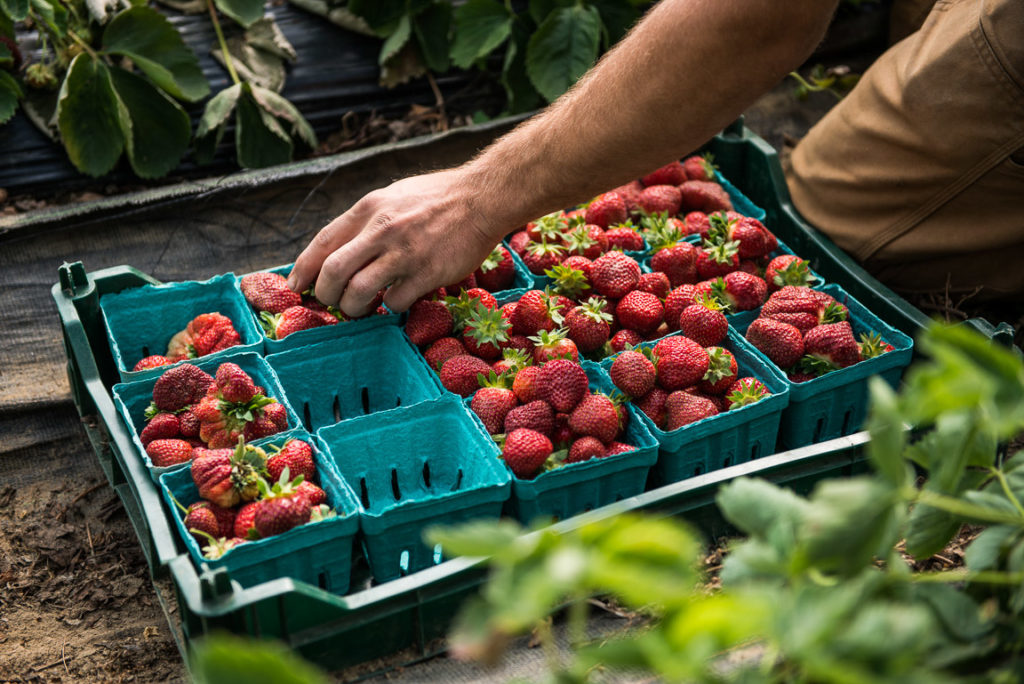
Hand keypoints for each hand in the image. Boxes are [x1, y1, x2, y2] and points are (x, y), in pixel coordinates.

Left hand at [289, 168, 499, 316]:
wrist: (482, 198)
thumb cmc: (437, 198)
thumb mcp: (392, 197)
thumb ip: (366, 221)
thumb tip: (340, 249)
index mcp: (368, 208)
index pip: (322, 243)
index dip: (304, 269)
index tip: (296, 286)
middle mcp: (381, 229)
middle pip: (333, 273)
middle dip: (326, 295)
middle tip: (333, 302)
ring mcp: (404, 253)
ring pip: (359, 293)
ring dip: (354, 308)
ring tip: (362, 307)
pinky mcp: (427, 273)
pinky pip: (396, 302)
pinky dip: (392, 307)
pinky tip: (400, 298)